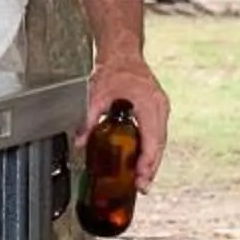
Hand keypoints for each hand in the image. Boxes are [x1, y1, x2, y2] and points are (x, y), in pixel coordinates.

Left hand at [88, 55, 169, 186]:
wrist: (122, 53)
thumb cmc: (115, 68)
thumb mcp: (97, 95)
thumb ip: (89, 120)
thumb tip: (80, 141)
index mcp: (149, 104)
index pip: (152, 140)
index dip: (147, 162)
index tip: (141, 177)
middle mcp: (159, 107)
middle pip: (159, 145)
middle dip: (151, 168)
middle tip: (142, 186)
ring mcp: (160, 108)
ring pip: (160, 141)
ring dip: (152, 160)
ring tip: (142, 178)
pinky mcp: (157, 109)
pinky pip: (157, 134)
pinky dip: (151, 149)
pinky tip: (142, 160)